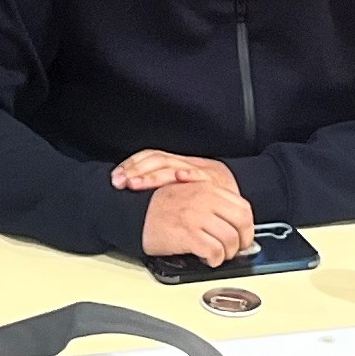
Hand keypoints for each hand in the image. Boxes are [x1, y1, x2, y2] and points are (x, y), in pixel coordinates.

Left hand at [111, 150, 237, 196]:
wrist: (238, 196)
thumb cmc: (208, 199)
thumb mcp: (183, 193)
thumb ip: (164, 193)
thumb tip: (134, 194)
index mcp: (177, 164)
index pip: (150, 156)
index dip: (132, 164)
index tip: (116, 176)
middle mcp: (186, 164)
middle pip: (157, 159)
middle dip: (135, 170)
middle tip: (120, 181)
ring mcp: (200, 171)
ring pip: (172, 165)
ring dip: (153, 175)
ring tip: (135, 183)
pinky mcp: (214, 180)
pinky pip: (199, 175)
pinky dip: (189, 175)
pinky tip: (179, 177)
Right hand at [142, 175, 257, 267]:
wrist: (132, 212)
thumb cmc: (158, 207)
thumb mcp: (189, 194)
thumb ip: (212, 204)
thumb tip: (234, 223)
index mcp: (207, 188)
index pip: (243, 208)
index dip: (247, 226)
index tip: (243, 236)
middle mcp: (205, 200)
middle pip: (241, 224)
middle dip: (242, 242)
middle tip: (235, 249)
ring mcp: (196, 217)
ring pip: (230, 240)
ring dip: (227, 253)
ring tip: (218, 256)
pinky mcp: (188, 234)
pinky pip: (214, 252)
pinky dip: (215, 259)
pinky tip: (207, 259)